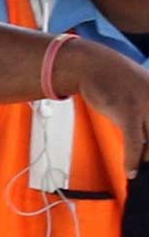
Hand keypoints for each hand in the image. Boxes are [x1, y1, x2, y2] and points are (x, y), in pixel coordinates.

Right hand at [67, 39, 148, 174]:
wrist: (94, 66)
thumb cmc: (115, 81)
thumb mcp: (142, 93)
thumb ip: (148, 112)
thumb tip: (146, 140)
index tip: (148, 157)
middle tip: (146, 163)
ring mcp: (145, 105)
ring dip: (146, 160)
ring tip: (139, 169)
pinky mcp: (128, 112)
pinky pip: (135, 143)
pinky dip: (132, 160)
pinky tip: (131, 171)